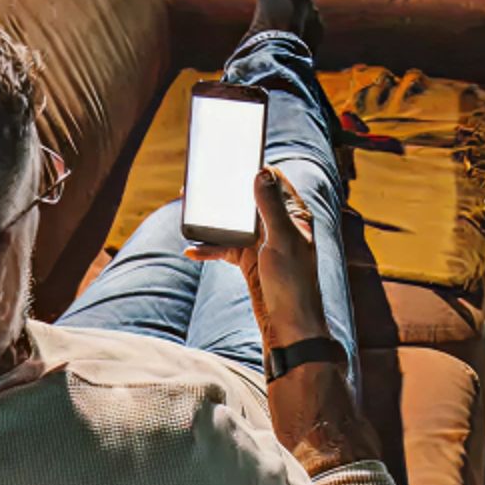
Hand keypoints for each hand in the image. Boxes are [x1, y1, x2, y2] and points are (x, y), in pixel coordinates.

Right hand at [185, 167, 326, 350]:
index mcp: (294, 214)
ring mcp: (262, 242)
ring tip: (189, 215)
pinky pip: (224, 247)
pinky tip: (192, 251)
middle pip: (247, 199)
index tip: (231, 158)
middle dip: (224, 193)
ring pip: (232, 223)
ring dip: (212, 221)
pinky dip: (209, 248)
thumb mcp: (282, 241)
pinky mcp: (248, 260)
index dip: (253, 168)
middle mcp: (278, 224)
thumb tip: (260, 172)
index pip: (273, 180)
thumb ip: (270, 207)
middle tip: (200, 186)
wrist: (289, 327)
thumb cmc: (295, 284)